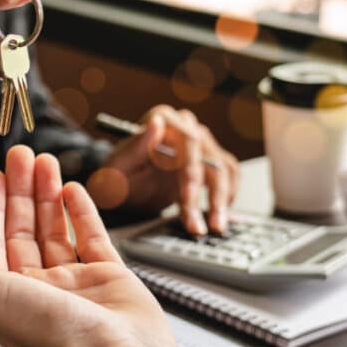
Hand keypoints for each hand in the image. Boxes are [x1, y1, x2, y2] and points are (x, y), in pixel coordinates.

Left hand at [0, 145, 182, 346]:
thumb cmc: (45, 336)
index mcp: (2, 297)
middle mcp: (37, 291)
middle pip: (22, 231)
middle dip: (19, 191)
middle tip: (19, 154)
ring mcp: (74, 285)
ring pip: (55, 231)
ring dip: (47, 195)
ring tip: (45, 161)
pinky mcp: (110, 280)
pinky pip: (91, 239)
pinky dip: (81, 213)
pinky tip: (73, 189)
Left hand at [97, 105, 239, 235]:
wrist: (124, 186)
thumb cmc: (118, 175)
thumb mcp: (117, 166)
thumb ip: (134, 146)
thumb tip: (155, 123)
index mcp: (164, 119)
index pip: (187, 141)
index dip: (190, 170)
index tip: (187, 197)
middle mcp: (187, 126)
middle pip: (208, 158)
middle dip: (207, 195)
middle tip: (200, 224)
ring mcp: (202, 142)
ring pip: (223, 169)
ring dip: (221, 200)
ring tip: (214, 227)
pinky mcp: (211, 159)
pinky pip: (229, 175)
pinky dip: (227, 197)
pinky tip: (219, 216)